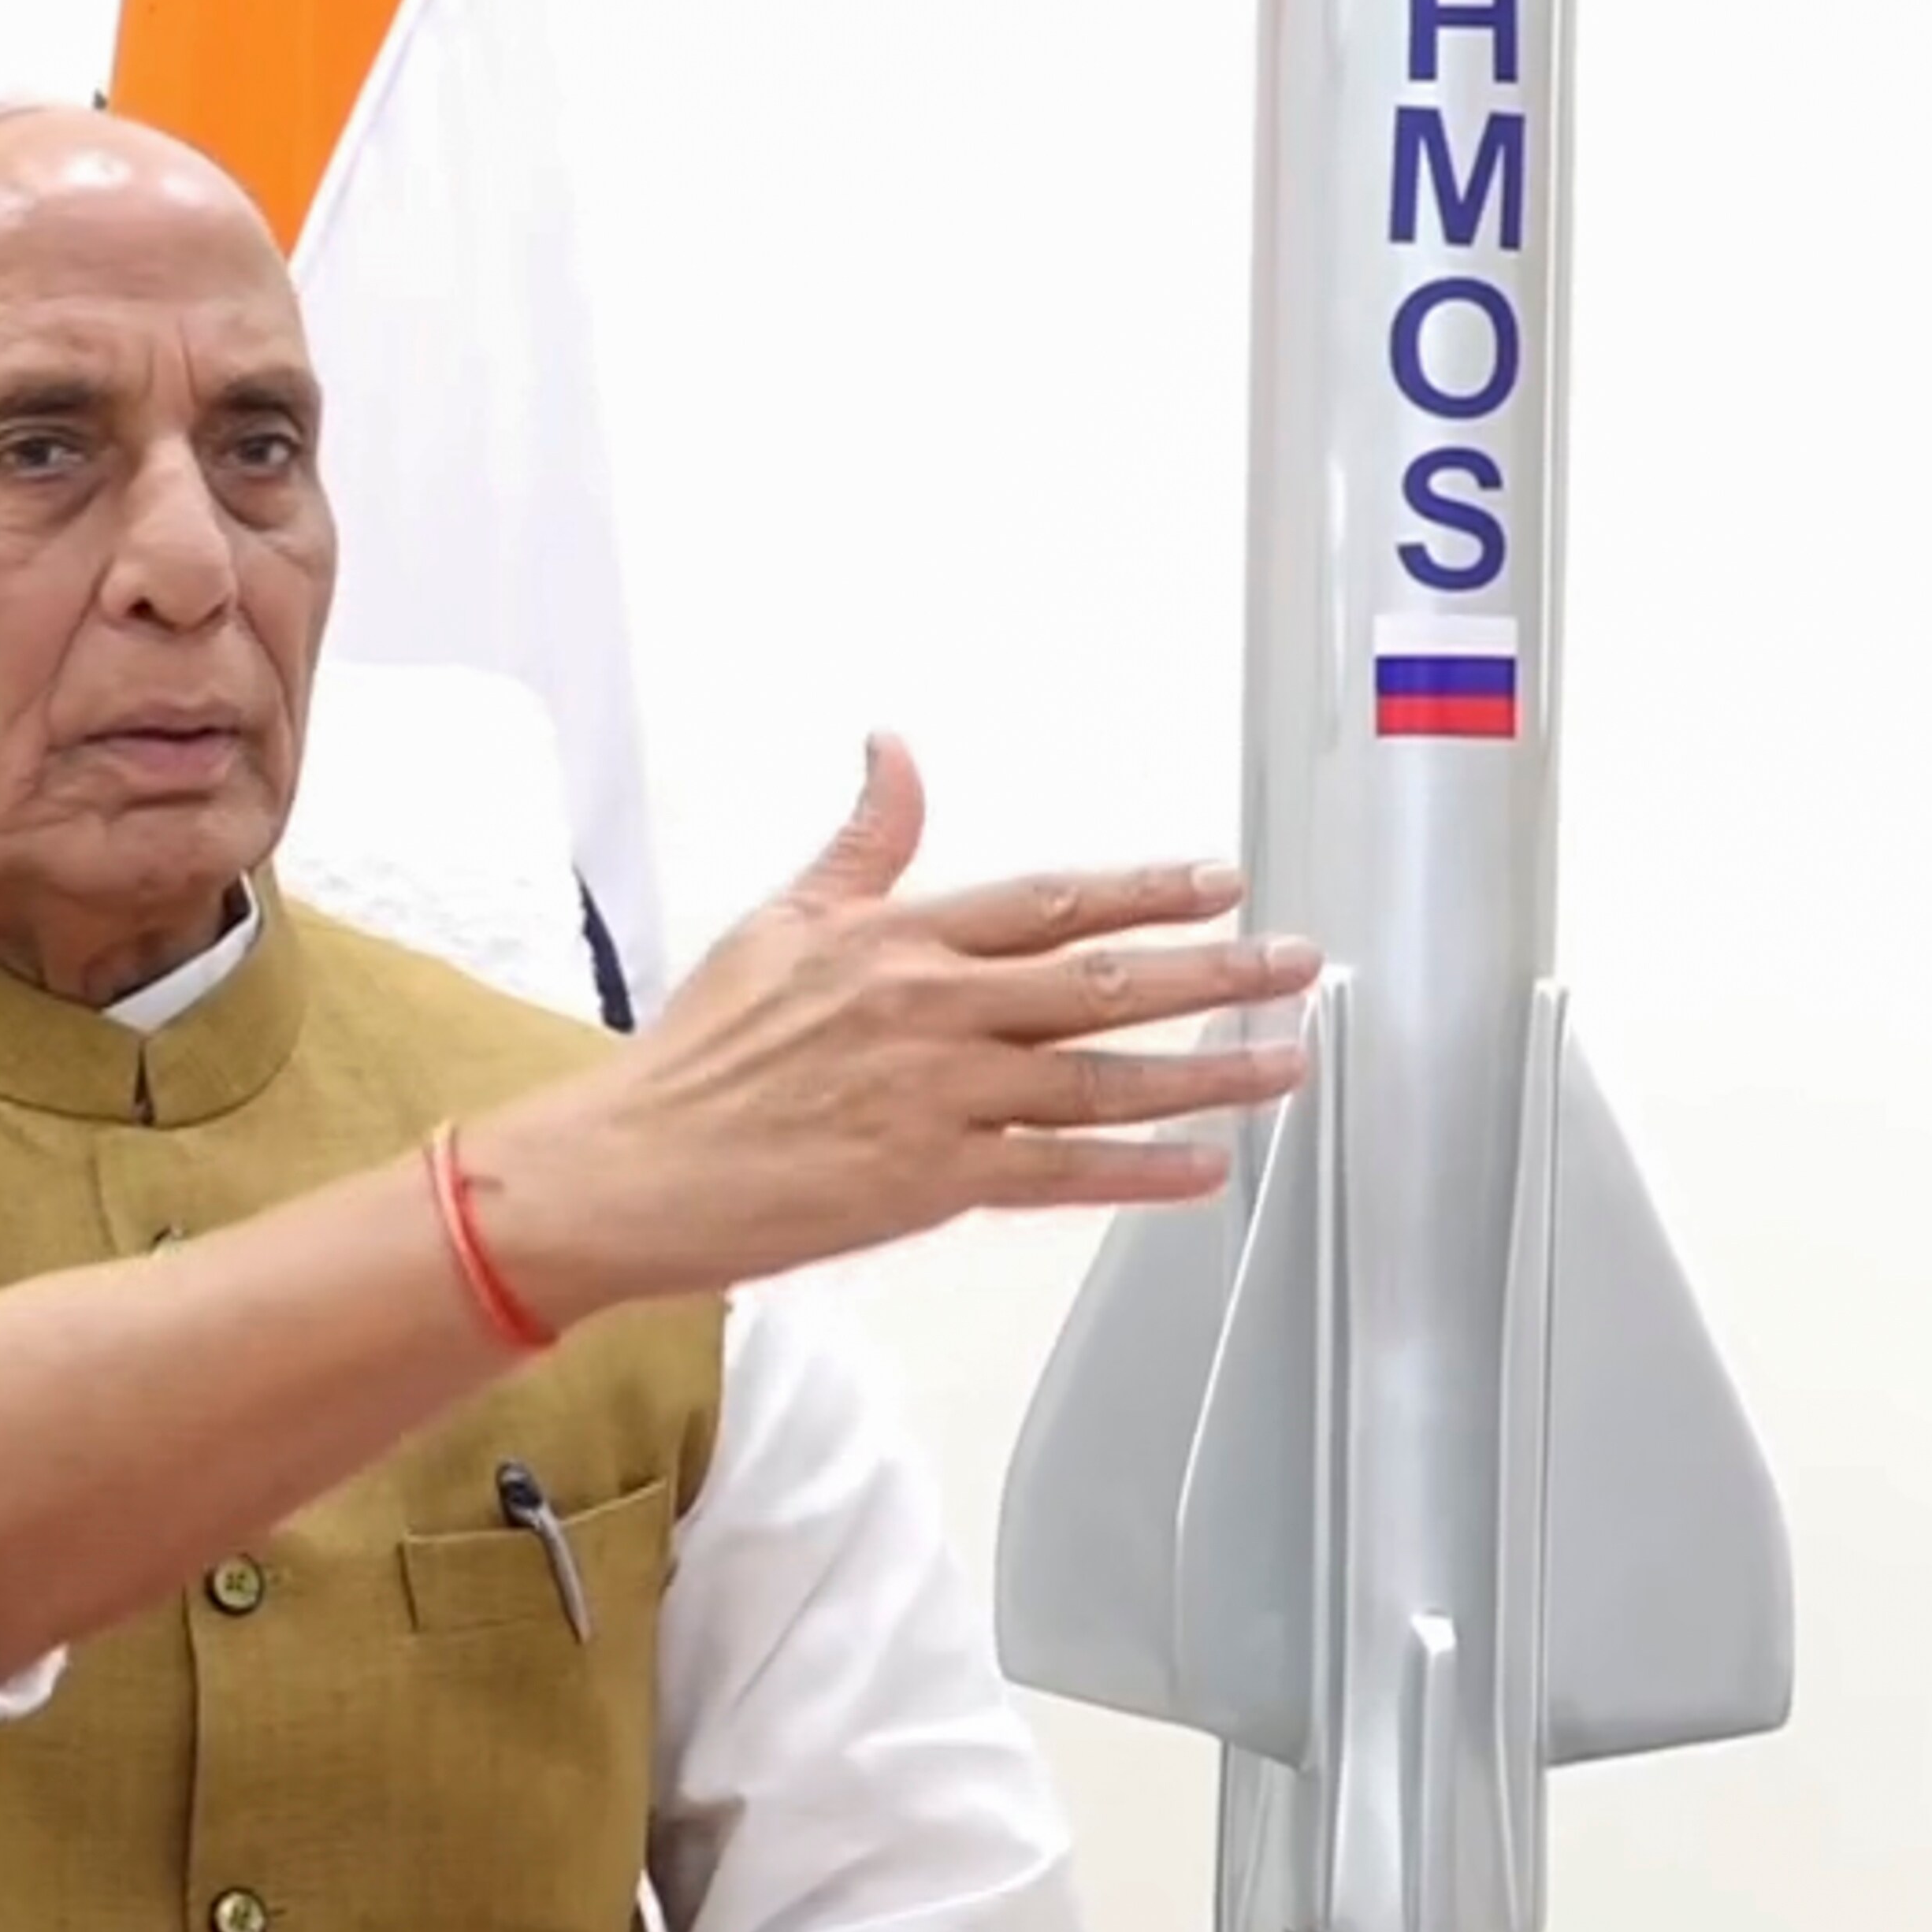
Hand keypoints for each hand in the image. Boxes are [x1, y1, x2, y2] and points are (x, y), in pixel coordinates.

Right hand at [466, 731, 1319, 1322]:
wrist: (632, 1166)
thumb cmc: (696, 1055)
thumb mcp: (779, 924)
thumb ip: (862, 845)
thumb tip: (894, 749)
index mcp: (898, 941)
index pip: (1050, 902)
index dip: (1145, 890)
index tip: (1220, 881)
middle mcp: (933, 1011)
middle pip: (1102, 982)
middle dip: (1215, 972)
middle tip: (1298, 964)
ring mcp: (939, 1099)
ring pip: (1102, 1079)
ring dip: (1206, 1072)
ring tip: (1284, 1062)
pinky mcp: (931, 1183)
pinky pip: (1060, 1173)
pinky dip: (1139, 1170)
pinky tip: (1206, 1167)